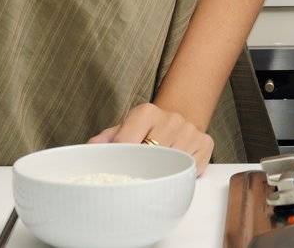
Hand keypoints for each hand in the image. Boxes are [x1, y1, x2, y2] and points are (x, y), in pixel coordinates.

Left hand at [89, 103, 214, 172]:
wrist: (177, 117)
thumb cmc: (145, 129)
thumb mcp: (123, 128)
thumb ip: (105, 140)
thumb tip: (88, 151)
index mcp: (145, 112)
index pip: (127, 143)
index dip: (118, 162)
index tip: (113, 176)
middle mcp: (170, 118)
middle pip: (150, 156)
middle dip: (140, 171)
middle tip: (133, 182)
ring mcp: (190, 131)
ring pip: (171, 165)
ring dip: (161, 175)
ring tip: (153, 178)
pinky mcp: (205, 144)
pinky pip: (191, 170)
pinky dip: (181, 177)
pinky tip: (173, 173)